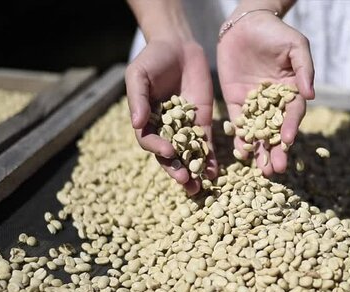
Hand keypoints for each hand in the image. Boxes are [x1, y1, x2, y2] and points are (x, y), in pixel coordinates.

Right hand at [126, 40, 217, 194]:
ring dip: (193, 172)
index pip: (149, 140)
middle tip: (185, 181)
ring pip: (188, 155)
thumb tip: (136, 123)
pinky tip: (214, 173)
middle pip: (169, 155)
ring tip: (198, 187)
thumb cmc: (153, 59)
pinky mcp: (203, 123)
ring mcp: (185, 128)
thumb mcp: (138, 75)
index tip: (169, 152)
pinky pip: (206, 144)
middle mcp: (164, 129)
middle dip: (176, 169)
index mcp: (145, 120)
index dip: (158, 148)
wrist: (178, 47)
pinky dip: (209, 160)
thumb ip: (137, 98)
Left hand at [217, 11, 314, 175]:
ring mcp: (255, 104)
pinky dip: (239, 139)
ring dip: (260, 151)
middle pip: (276, 131)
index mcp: (292, 91)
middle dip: (275, 151)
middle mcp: (275, 103)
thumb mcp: (296, 45)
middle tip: (274, 170)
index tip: (287, 142)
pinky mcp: (236, 102)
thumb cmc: (276, 32)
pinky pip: (238, 123)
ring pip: (258, 132)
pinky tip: (240, 153)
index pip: (293, 114)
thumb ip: (304, 68)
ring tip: (260, 170)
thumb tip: (311, 94)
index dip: (290, 127)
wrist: (246, 23)